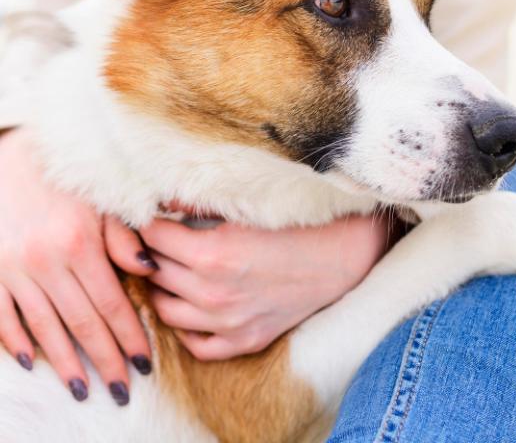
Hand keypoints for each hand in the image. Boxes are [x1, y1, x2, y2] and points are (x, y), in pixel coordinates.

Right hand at [0, 128, 155, 404]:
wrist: (11, 159)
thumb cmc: (65, 179)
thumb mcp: (100, 200)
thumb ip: (123, 237)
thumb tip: (149, 270)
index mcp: (80, 245)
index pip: (112, 303)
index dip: (130, 336)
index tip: (145, 362)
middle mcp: (46, 263)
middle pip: (83, 323)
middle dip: (106, 359)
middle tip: (122, 390)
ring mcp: (13, 270)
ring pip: (45, 328)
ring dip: (66, 362)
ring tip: (85, 389)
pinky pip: (2, 317)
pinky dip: (17, 341)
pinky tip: (33, 363)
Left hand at [140, 212, 392, 359]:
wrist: (341, 257)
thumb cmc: (298, 224)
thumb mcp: (247, 207)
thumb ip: (199, 202)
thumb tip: (162, 197)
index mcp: (212, 253)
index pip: (152, 237)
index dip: (147, 223)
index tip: (149, 215)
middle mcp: (213, 292)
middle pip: (154, 271)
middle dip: (150, 251)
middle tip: (157, 239)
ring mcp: (228, 323)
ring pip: (165, 310)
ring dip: (162, 287)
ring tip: (170, 270)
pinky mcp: (245, 341)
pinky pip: (196, 345)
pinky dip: (186, 327)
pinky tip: (192, 305)